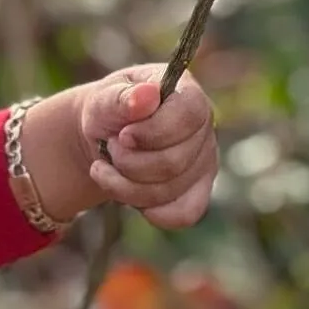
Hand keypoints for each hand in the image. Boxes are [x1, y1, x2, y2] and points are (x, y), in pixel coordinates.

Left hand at [21, 66, 217, 229]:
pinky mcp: (197, 190)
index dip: (152, 132)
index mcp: (187, 94)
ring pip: (169, 190)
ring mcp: (205, 161)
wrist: (103, 136)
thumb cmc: (108, 111)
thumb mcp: (104, 99)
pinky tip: (126, 193)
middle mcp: (204, 128)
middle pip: (174, 162)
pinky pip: (183, 214)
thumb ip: (121, 97)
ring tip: (107, 166)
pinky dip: (149, 211)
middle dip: (128, 162)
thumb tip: (146, 96)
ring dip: (125, 186)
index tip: (121, 135)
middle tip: (110, 147)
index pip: (188, 116)